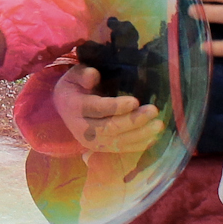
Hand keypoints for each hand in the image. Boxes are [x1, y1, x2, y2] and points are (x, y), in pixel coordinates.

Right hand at [50, 63, 164, 154]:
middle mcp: (81, 128)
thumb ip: (83, 74)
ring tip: (158, 125)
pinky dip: (138, 145)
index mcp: (74, 107)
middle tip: (153, 110)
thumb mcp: (74, 75)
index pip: (97, 109)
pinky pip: (121, 149)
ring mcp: (91, 141)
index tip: (135, 101)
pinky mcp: (100, 148)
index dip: (116, 107)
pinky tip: (153, 138)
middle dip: (133, 121)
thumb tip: (93, 75)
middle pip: (110, 128)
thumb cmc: (75, 87)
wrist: (64, 108)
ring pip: (118, 141)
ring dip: (140, 134)